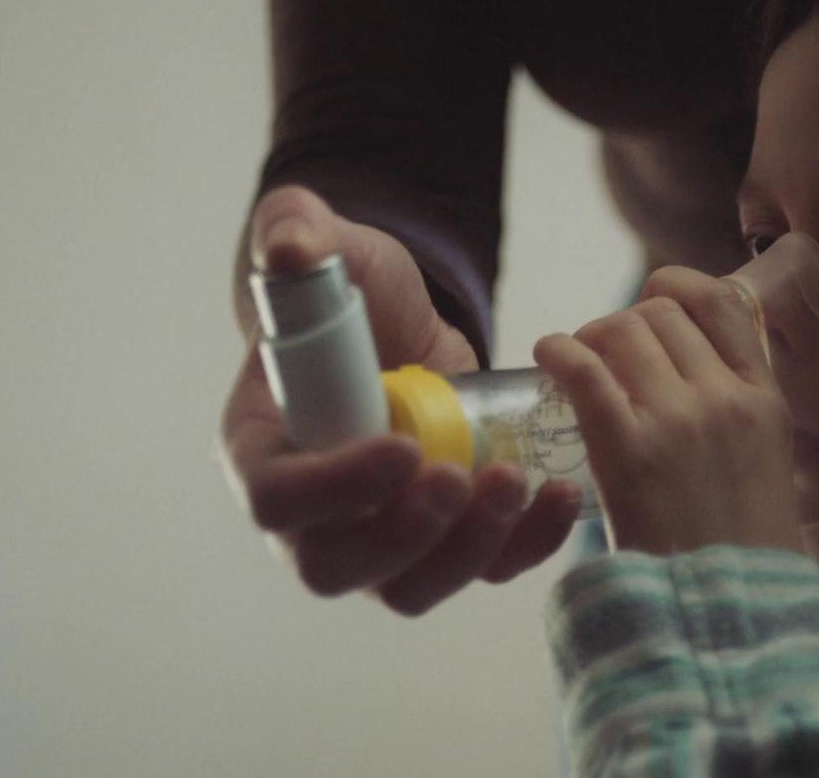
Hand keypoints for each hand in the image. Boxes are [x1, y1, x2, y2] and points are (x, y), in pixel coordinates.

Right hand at [217, 185, 581, 614]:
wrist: (396, 315)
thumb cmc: (347, 286)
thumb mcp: (326, 246)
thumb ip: (295, 231)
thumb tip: (295, 246)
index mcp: (260, 447)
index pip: (276, 499)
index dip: (334, 489)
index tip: (403, 446)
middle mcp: (309, 511)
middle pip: (337, 566)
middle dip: (407, 538)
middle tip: (463, 478)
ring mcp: (375, 533)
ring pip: (409, 586)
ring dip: (466, 551)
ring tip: (517, 482)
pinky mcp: (439, 534)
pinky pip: (476, 568)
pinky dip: (522, 547)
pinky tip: (558, 495)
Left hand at [533, 266, 802, 555]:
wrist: (731, 611)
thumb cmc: (742, 553)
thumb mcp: (764, 466)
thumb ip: (736, 418)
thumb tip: (691, 384)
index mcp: (765, 400)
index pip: (725, 303)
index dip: (680, 291)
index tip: (656, 305)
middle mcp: (726, 397)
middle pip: (663, 313)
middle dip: (627, 322)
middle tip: (604, 353)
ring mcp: (679, 419)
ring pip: (624, 329)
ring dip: (592, 336)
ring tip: (577, 362)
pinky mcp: (629, 448)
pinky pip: (586, 370)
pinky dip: (559, 351)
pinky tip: (546, 356)